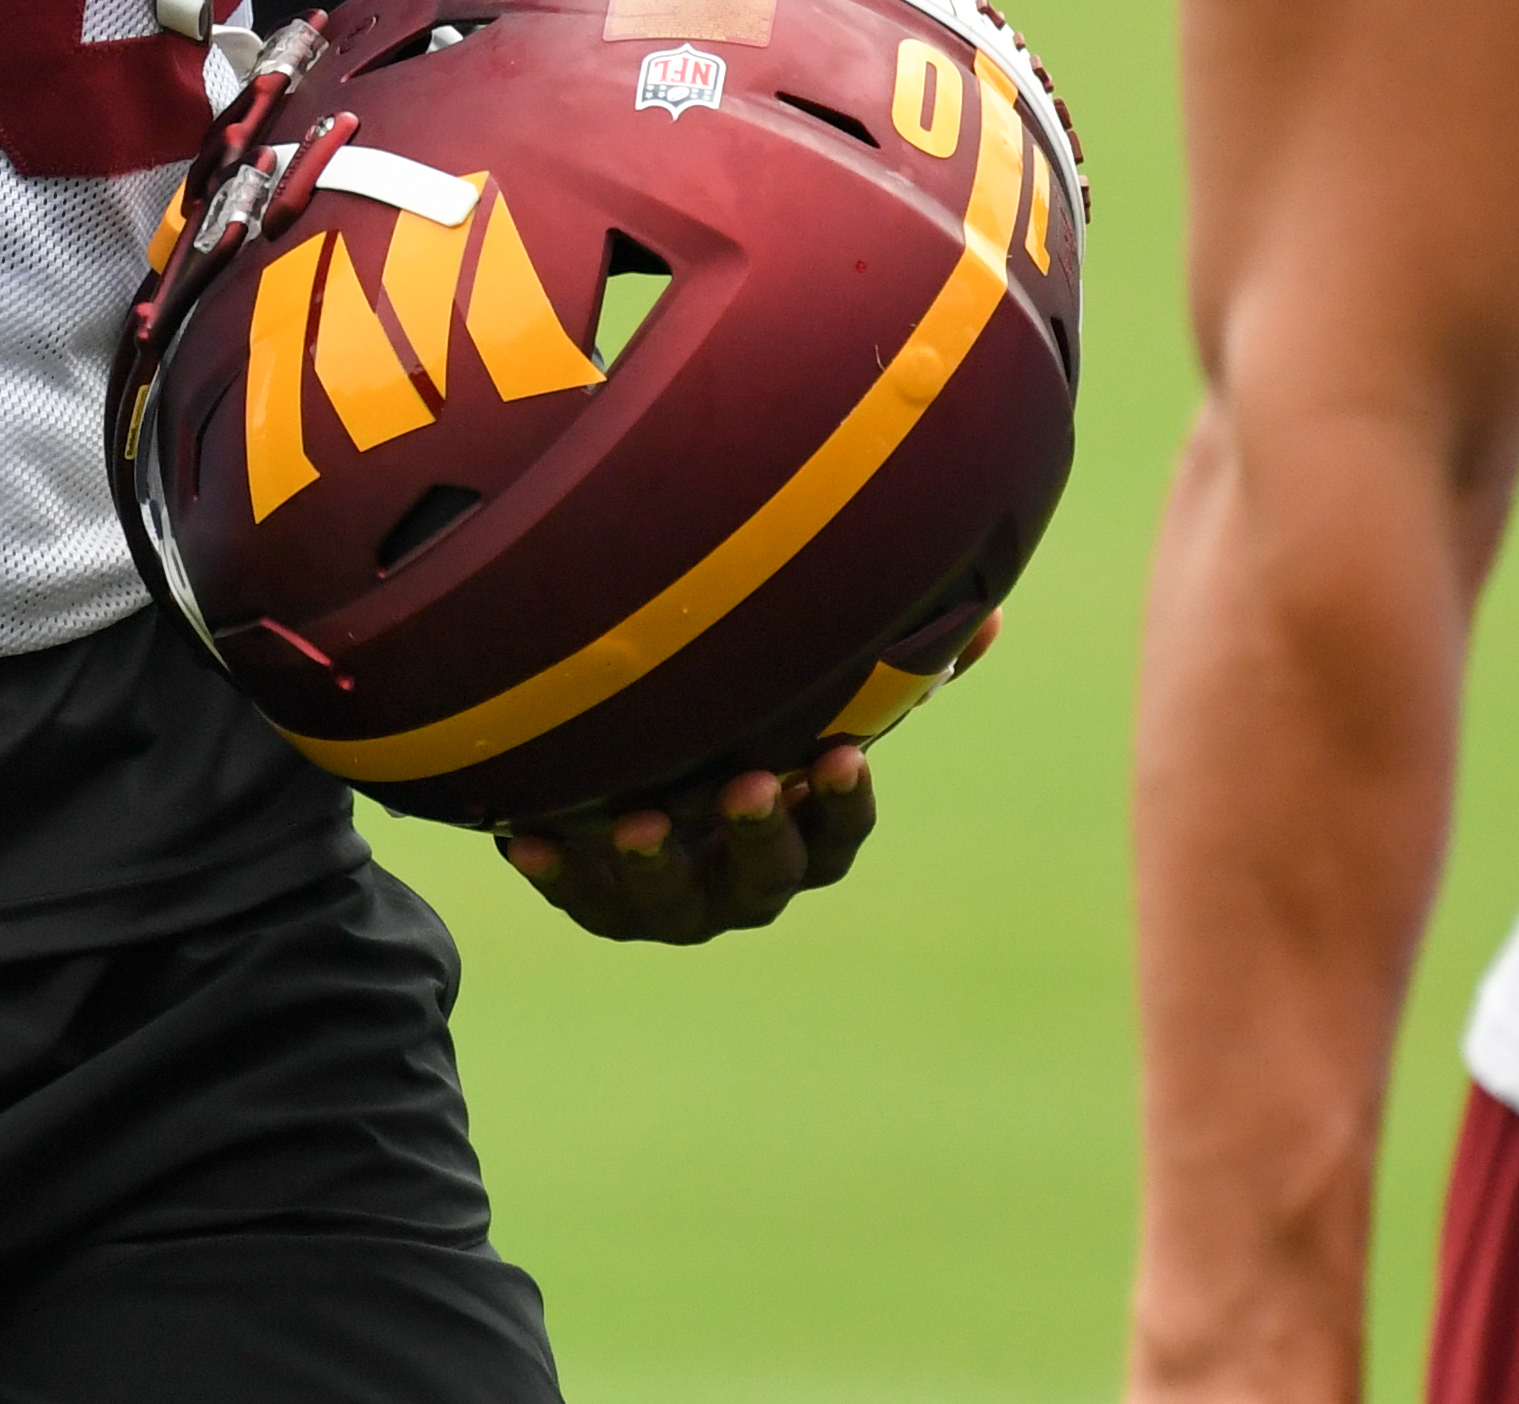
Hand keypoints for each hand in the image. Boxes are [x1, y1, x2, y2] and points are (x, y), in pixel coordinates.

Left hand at [495, 614, 991, 946]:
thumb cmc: (746, 732)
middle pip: (764, 879)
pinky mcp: (599, 901)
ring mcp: (671, 902)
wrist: (631, 775)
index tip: (840, 757)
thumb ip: (893, 666)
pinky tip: (525, 838)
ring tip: (642, 821)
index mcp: (804, 837)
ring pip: (669, 904)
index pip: (838, 836)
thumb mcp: (813, 698)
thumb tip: (993, 613)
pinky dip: (555, 871)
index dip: (841, 806)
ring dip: (658, 866)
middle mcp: (744, 883)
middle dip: (758, 836)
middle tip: (746, 785)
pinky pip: (578, 899)